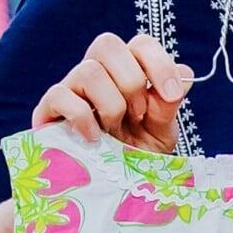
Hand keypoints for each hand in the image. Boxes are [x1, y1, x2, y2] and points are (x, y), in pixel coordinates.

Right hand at [32, 33, 189, 152]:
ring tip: (116, 129)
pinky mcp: (49, 110)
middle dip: (131, 81)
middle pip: (107, 44)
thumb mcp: (160, 133)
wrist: (110, 189)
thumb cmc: (135, 156)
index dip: (159, 63)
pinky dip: (82, 116)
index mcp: (127, 71)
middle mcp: (97, 73)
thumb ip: (168, 105)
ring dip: (111, 104)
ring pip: (88, 71)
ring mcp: (71, 89)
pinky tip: (94, 138)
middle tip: (139, 115)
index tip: (172, 96)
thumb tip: (184, 73)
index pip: (140, 44)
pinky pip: (60, 95)